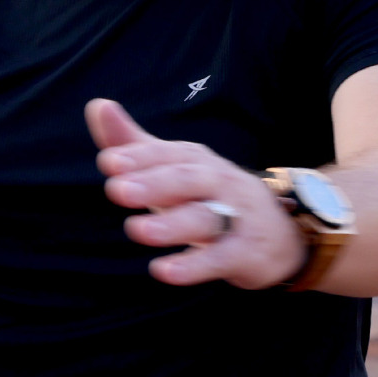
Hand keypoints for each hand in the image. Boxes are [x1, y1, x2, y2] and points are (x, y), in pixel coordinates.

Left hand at [88, 100, 305, 288]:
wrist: (280, 234)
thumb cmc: (209, 196)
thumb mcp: (172, 169)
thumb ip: (133, 143)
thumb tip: (97, 105)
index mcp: (197, 161)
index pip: (169, 154)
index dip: (141, 156)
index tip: (108, 161)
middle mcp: (219, 183)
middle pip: (188, 180)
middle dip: (154, 183)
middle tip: (117, 189)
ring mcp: (237, 217)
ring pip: (204, 218)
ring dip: (171, 224)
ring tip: (136, 229)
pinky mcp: (246, 252)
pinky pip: (221, 258)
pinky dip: (194, 266)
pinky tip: (163, 271)